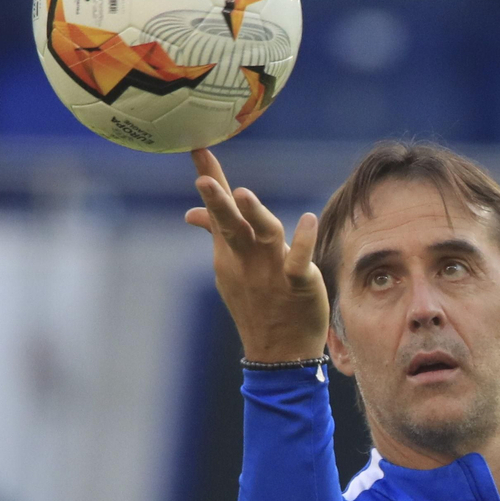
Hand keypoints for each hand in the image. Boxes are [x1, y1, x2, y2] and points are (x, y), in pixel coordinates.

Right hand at [185, 148, 329, 362]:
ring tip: (242, 194)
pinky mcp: (298, 284)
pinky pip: (298, 262)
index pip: (217, 211)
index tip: (198, 148)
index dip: (210, 178)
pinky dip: (302, 242)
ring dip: (253, 215)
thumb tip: (192, 213)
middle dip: (217, 202)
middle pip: (230, 225)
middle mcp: (246, 259)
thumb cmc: (256, 304)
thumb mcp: (230, 268)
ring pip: (262, 237)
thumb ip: (216, 235)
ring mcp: (271, 272)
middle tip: (203, 179)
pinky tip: (307, 218)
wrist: (278, 352)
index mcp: (230, 253)